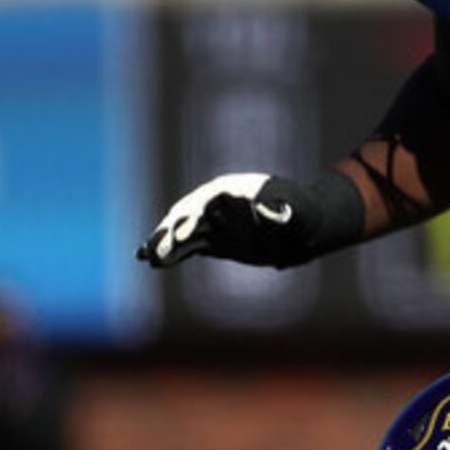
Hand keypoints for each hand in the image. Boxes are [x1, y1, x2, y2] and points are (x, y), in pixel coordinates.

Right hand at [137, 170, 360, 268]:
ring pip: (182, 232)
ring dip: (164, 244)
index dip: (193, 217)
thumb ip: (282, 212)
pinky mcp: (213, 240)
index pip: (205, 202)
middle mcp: (217, 203)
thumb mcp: (296, 213)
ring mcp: (213, 221)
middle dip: (171, 232)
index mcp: (231, 189)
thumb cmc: (302, 214)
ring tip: (146, 257)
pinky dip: (171, 253)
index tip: (184, 233)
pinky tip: (149, 260)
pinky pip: (187, 246)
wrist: (303, 226)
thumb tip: (270, 211)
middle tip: (157, 251)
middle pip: (187, 216)